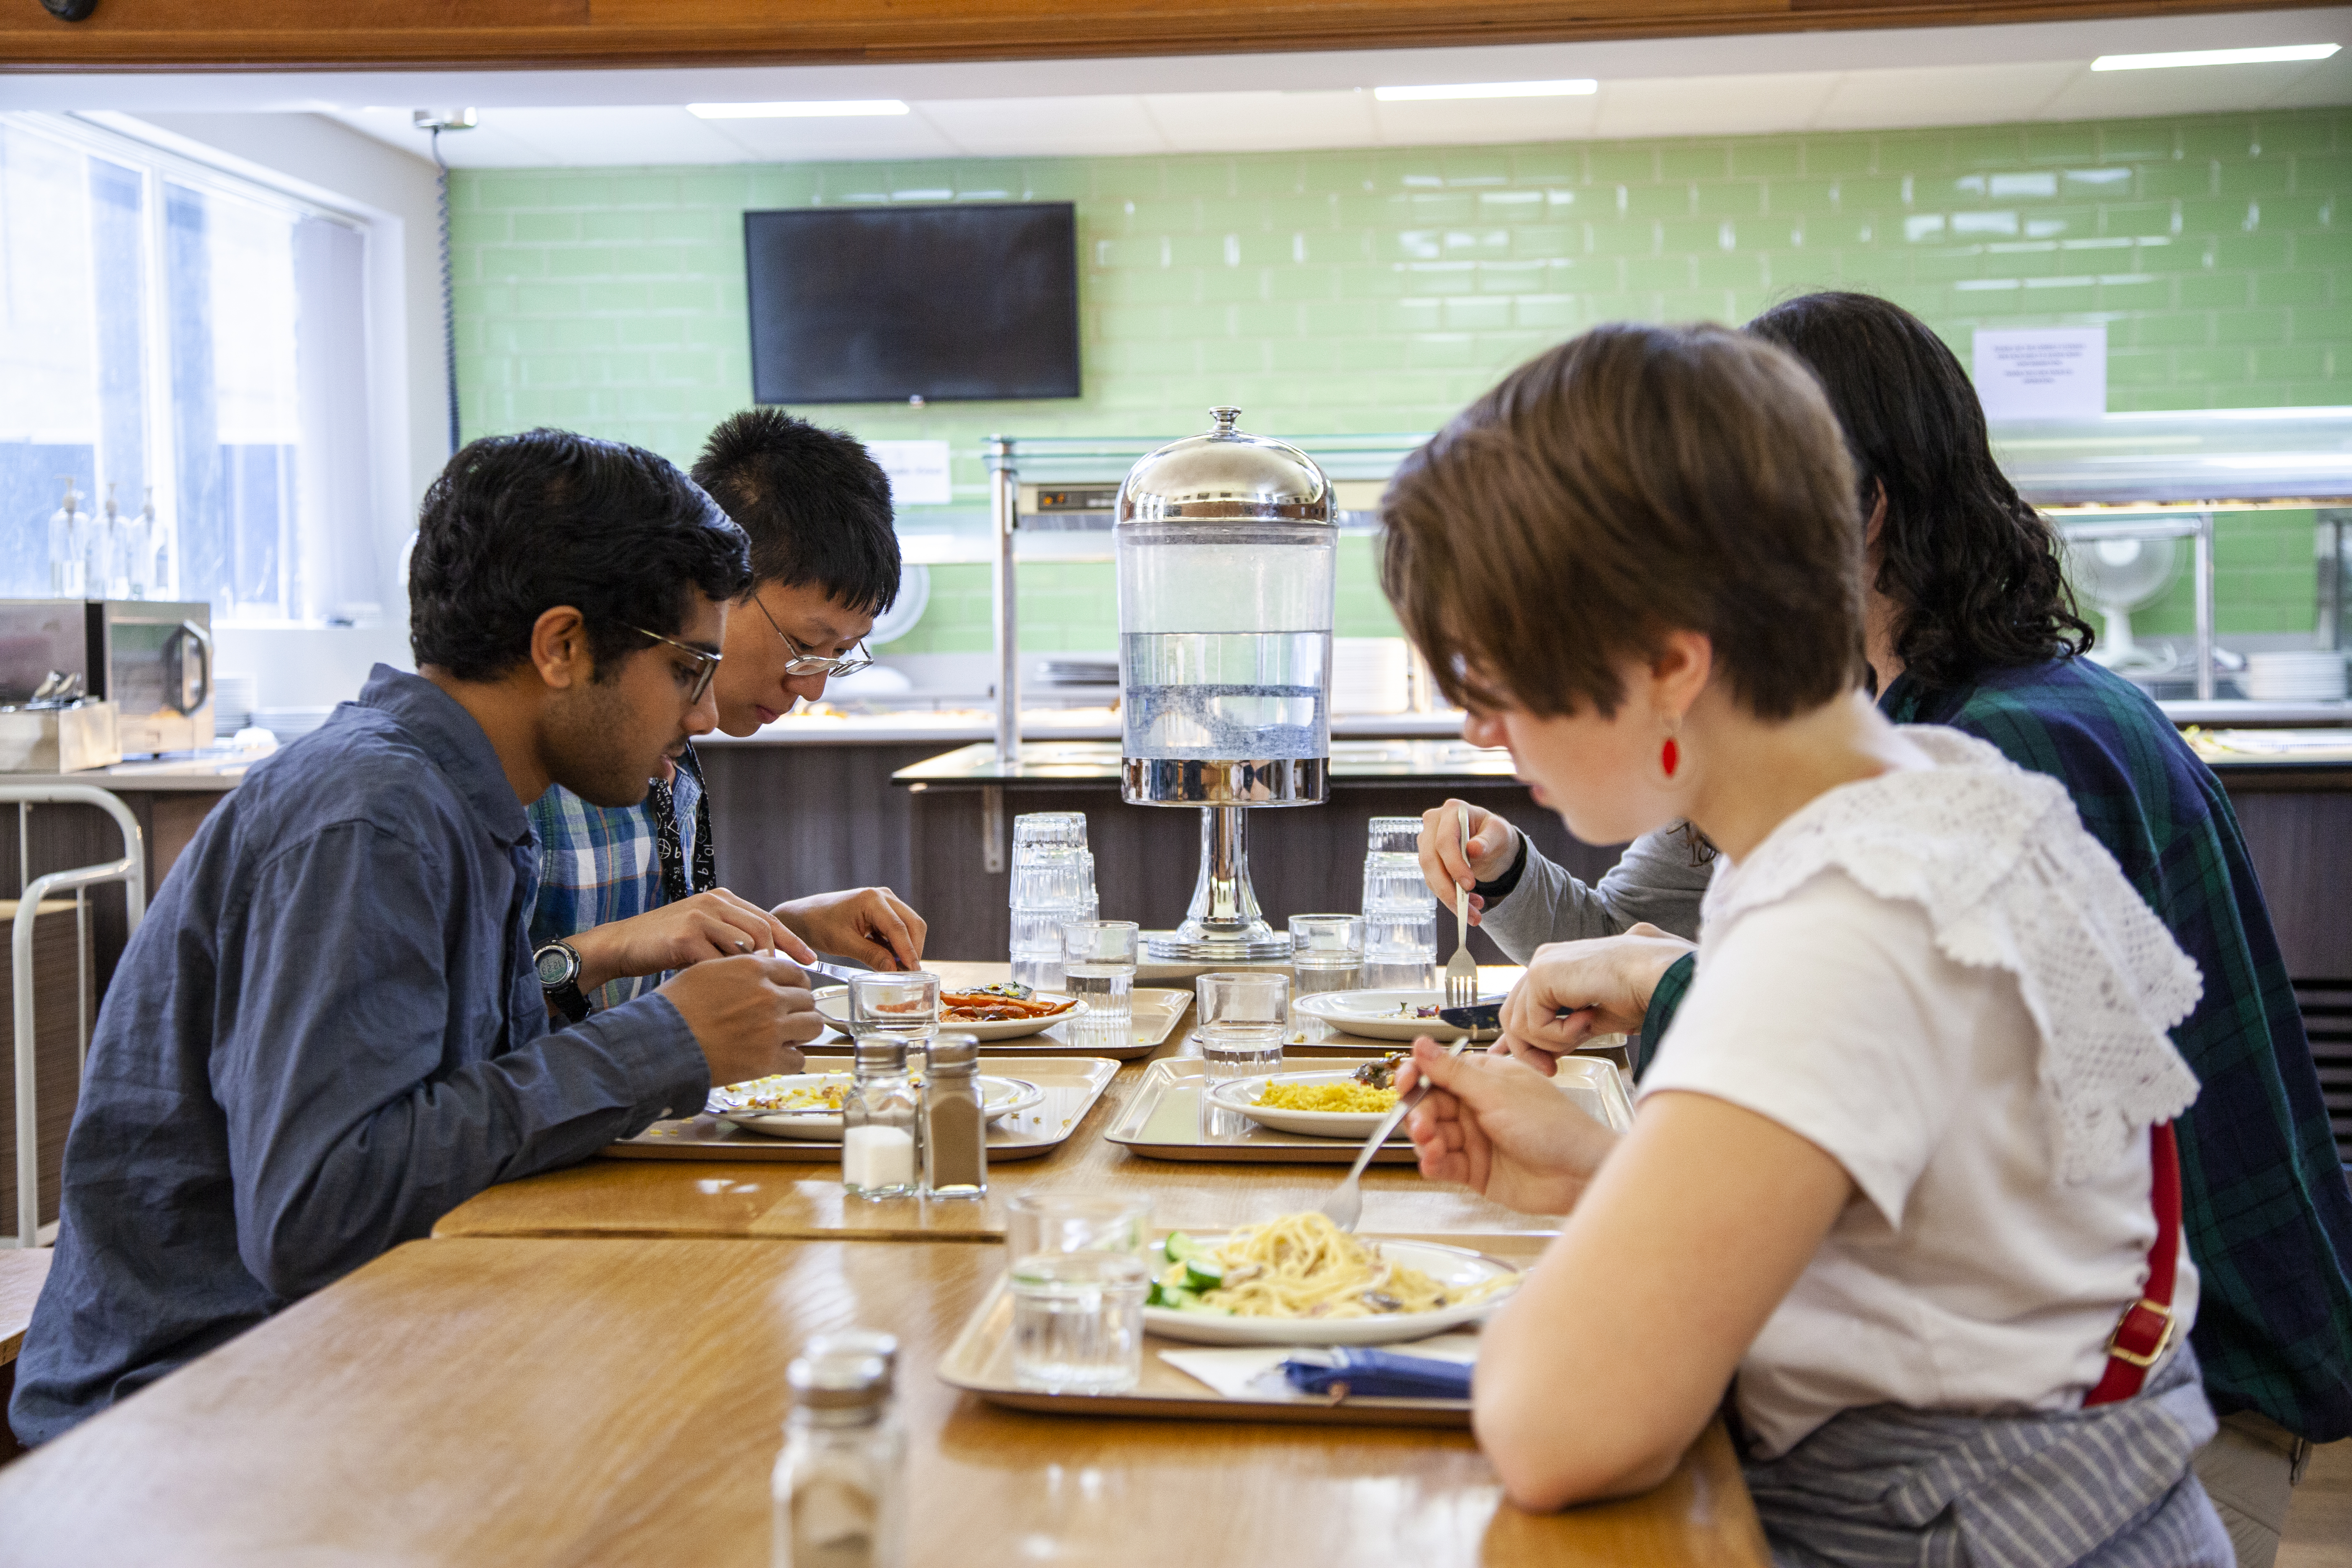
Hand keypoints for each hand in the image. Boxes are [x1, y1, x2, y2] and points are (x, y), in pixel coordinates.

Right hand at [568, 888, 817, 992]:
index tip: (811, 961)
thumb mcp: (703, 933)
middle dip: (780, 959)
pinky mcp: (684, 937)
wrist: (622, 945)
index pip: (768, 919)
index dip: (792, 941)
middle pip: (763, 930)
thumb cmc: (664, 944)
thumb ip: (731, 938)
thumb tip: (769, 963)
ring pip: (743, 947)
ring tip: (758, 996)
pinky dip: (726, 982)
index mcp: (723, 899)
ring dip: (752, 975)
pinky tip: (728, 998)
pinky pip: (717, 962)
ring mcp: (699, 917)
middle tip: (792, 985)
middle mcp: (715, 903)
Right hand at [656, 953, 822, 1086]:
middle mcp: (767, 995)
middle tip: (786, 1017)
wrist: (659, 1044)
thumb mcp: (705, 971)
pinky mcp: (767, 1059)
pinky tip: (775, 1058)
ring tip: (786, 1037)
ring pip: (813, 1025)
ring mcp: (771, 1027)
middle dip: (799, 1008)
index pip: (795, 971)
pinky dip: (790, 1060)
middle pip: (807, 998)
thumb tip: (763, 960)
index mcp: (753, 969)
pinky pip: (799, 1059)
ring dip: (801, 1031)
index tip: (790, 993)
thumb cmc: (674, 1008)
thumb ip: (740, 966)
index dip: (794, 984)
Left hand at [774, 887, 927, 970]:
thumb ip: (871, 956)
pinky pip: (898, 928)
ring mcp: (885, 901)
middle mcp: (883, 896)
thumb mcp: (843, 943)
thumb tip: (894, 971)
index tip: (914, 972)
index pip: (899, 928)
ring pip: (909, 926)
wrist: (804, 916)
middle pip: (912, 924)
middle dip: (913, 949)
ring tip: (899, 969)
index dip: (908, 951)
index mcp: (872, 899)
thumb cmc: (818, 925)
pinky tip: (890, 959)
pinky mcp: (882, 910)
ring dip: (906, 947)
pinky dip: (898, 944)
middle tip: (909, 974)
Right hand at [1396, 1038, 1617, 1214]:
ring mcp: (1475, 1139)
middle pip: (1430, 1105)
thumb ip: (1453, 1072)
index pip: (1438, 1072)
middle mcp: (1476, 1107)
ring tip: (1431, 1144)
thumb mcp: (1497, 1093)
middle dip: (1420, 1113)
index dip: (1416, 1076)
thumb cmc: (1551, 1125)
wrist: (1579, 1173)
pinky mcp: (1475, 1170)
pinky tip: (1432, 1162)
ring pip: (1433, 1136)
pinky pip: (1444, 1164)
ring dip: (1425, 1139)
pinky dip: (1433, 1163)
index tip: (1404, 1082)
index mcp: (1484, 1079)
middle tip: (1421, 1124)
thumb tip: (1420, 1043)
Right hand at [1417, 799, 1518, 924]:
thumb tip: (1474, 849)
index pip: (1445, 840)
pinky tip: (1467, 907)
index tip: (1470, 885)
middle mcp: (1433, 824)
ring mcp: (1426, 842)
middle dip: (1448, 888)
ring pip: (1429, 875)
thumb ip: (1488, 840)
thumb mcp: (1500, 833)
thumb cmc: (1494, 834)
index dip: (1454, 865)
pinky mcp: (1427, 860)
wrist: (1489, 843)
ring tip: (1473, 913)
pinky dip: (1449, 898)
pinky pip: (1433, 883)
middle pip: (1431, 860)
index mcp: (1452, 811)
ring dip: (1449, 898)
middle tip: (1467, 908)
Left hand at [1492, 924, 1693, 1074]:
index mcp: (1554, 968)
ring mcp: (1540, 965)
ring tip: (1586, 1029)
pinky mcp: (1542, 973)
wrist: (1656, 976)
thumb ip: (1563, 1034)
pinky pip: (1534, 1024)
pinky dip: (1560, 1034)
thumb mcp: (1592, 1022)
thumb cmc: (1638, 994)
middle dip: (1529, 1051)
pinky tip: (1587, 1019)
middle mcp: (1543, 962)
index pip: (1521, 1007)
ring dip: (1554, 1041)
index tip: (1519, 1062)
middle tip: (1551, 1071)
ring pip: (1520, 1025)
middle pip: (1513, 1017)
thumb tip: (1545, 1055)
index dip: (1518, 1039)